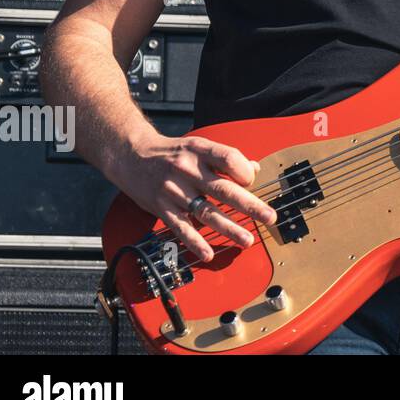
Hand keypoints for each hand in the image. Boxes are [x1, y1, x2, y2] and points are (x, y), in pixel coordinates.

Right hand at [111, 131, 278, 261]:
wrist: (130, 155)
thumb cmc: (171, 152)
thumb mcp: (199, 146)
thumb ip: (225, 158)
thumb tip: (254, 168)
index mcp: (200, 150)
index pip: (229, 159)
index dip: (245, 171)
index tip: (251, 181)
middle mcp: (188, 170)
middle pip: (224, 190)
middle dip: (250, 205)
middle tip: (269, 217)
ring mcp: (175, 190)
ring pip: (206, 212)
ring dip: (229, 228)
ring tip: (246, 240)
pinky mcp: (162, 208)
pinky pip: (181, 227)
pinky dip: (195, 241)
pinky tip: (208, 253)